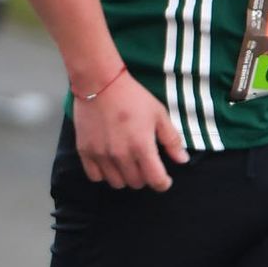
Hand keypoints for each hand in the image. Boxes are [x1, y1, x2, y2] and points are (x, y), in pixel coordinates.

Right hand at [73, 74, 189, 190]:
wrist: (100, 82)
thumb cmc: (133, 97)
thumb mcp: (159, 114)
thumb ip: (172, 140)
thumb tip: (182, 160)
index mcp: (142, 146)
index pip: (156, 180)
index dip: (163, 183)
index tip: (164, 179)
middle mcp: (121, 155)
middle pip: (137, 183)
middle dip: (145, 177)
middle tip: (145, 164)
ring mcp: (101, 155)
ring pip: (117, 183)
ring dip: (125, 177)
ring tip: (127, 164)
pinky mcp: (85, 151)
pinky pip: (95, 177)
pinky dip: (104, 174)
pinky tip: (109, 163)